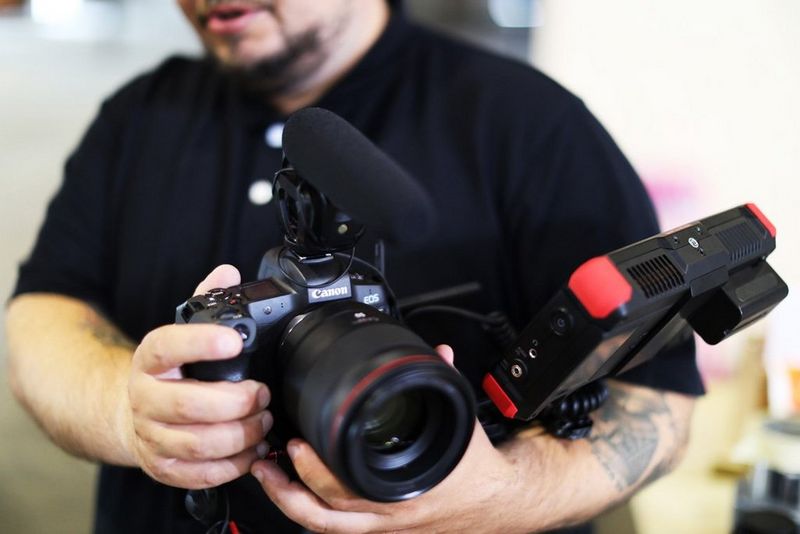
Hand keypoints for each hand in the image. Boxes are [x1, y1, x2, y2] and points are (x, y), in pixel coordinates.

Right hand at [124, 265, 272, 488]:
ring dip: (240, 434)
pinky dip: (233, 465)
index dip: (201, 343)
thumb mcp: (181, 333)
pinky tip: (251, 449)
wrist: (131, 412)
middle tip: (262, 393)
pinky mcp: (162, 467)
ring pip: (198, 444)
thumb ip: (205, 302)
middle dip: (236, 401)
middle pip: (188, 405)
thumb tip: (229, 272)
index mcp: (151, 359)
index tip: (234, 341)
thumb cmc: (170, 371)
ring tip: (262, 420)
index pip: (168, 346)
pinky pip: (200, 473)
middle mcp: (145, 398)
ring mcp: (150, 435)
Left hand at [250, 346, 522, 533]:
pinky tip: (292, 486)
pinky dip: (309, 507)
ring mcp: (380, 523)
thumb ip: (445, 379)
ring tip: (266, 475)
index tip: (299, 444)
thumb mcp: (459, 420)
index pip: (352, 487)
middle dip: (288, 487)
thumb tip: (437, 351)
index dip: (318, 471)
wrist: (493, 501)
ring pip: (323, 525)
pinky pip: (335, 525)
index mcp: (405, 487)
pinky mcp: (377, 525)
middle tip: (267, 459)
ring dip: (289, 501)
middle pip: (325, 513)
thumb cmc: (474, 468)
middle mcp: (387, 512)